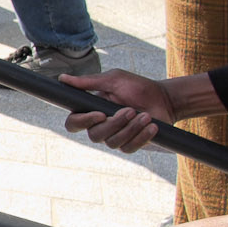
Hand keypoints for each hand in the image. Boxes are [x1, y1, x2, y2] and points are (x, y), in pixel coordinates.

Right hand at [60, 70, 174, 152]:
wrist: (164, 99)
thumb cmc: (137, 87)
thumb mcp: (113, 79)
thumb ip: (89, 81)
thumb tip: (63, 78)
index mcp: (91, 110)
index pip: (73, 123)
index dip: (82, 122)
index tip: (100, 114)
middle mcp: (100, 126)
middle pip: (95, 135)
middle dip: (115, 123)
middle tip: (130, 110)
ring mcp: (114, 137)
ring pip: (113, 142)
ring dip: (131, 128)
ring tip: (145, 115)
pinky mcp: (130, 145)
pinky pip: (128, 148)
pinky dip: (141, 137)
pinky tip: (151, 126)